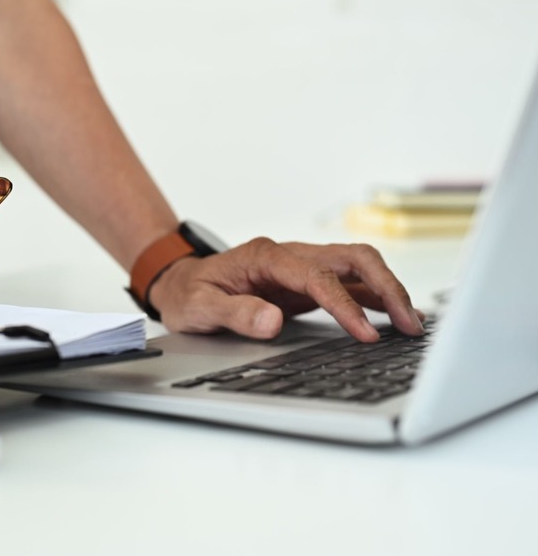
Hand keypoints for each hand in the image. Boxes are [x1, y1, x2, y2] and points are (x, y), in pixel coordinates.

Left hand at [149, 237, 424, 341]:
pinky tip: (394, 318)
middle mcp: (289, 256)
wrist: (180, 283)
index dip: (345, 305)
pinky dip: (374, 298)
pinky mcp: (305, 283)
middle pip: (351, 258)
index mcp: (265, 257)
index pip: (317, 277)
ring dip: (387, 291)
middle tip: (408, 325)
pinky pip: (349, 284)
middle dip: (386, 287)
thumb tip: (272, 321)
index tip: (365, 335)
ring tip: (412, 326)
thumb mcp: (199, 307)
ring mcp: (300, 267)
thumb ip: (234, 313)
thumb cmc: (189, 293)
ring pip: (357, 267)